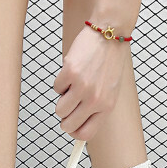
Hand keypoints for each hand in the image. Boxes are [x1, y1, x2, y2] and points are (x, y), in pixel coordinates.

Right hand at [53, 26, 127, 141]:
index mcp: (106, 107)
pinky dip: (61, 82)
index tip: (70, 127)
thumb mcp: (110, 91)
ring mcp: (82, 87)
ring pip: (59, 109)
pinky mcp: (70, 73)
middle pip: (68, 125)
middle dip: (64, 118)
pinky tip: (72, 71)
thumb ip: (97, 108)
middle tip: (67, 106)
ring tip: (72, 86)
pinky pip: (56, 88)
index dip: (74, 133)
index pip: (86, 133)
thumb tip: (77, 124)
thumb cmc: (110, 62)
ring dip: (62, 100)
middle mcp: (95, 100)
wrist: (110, 34)